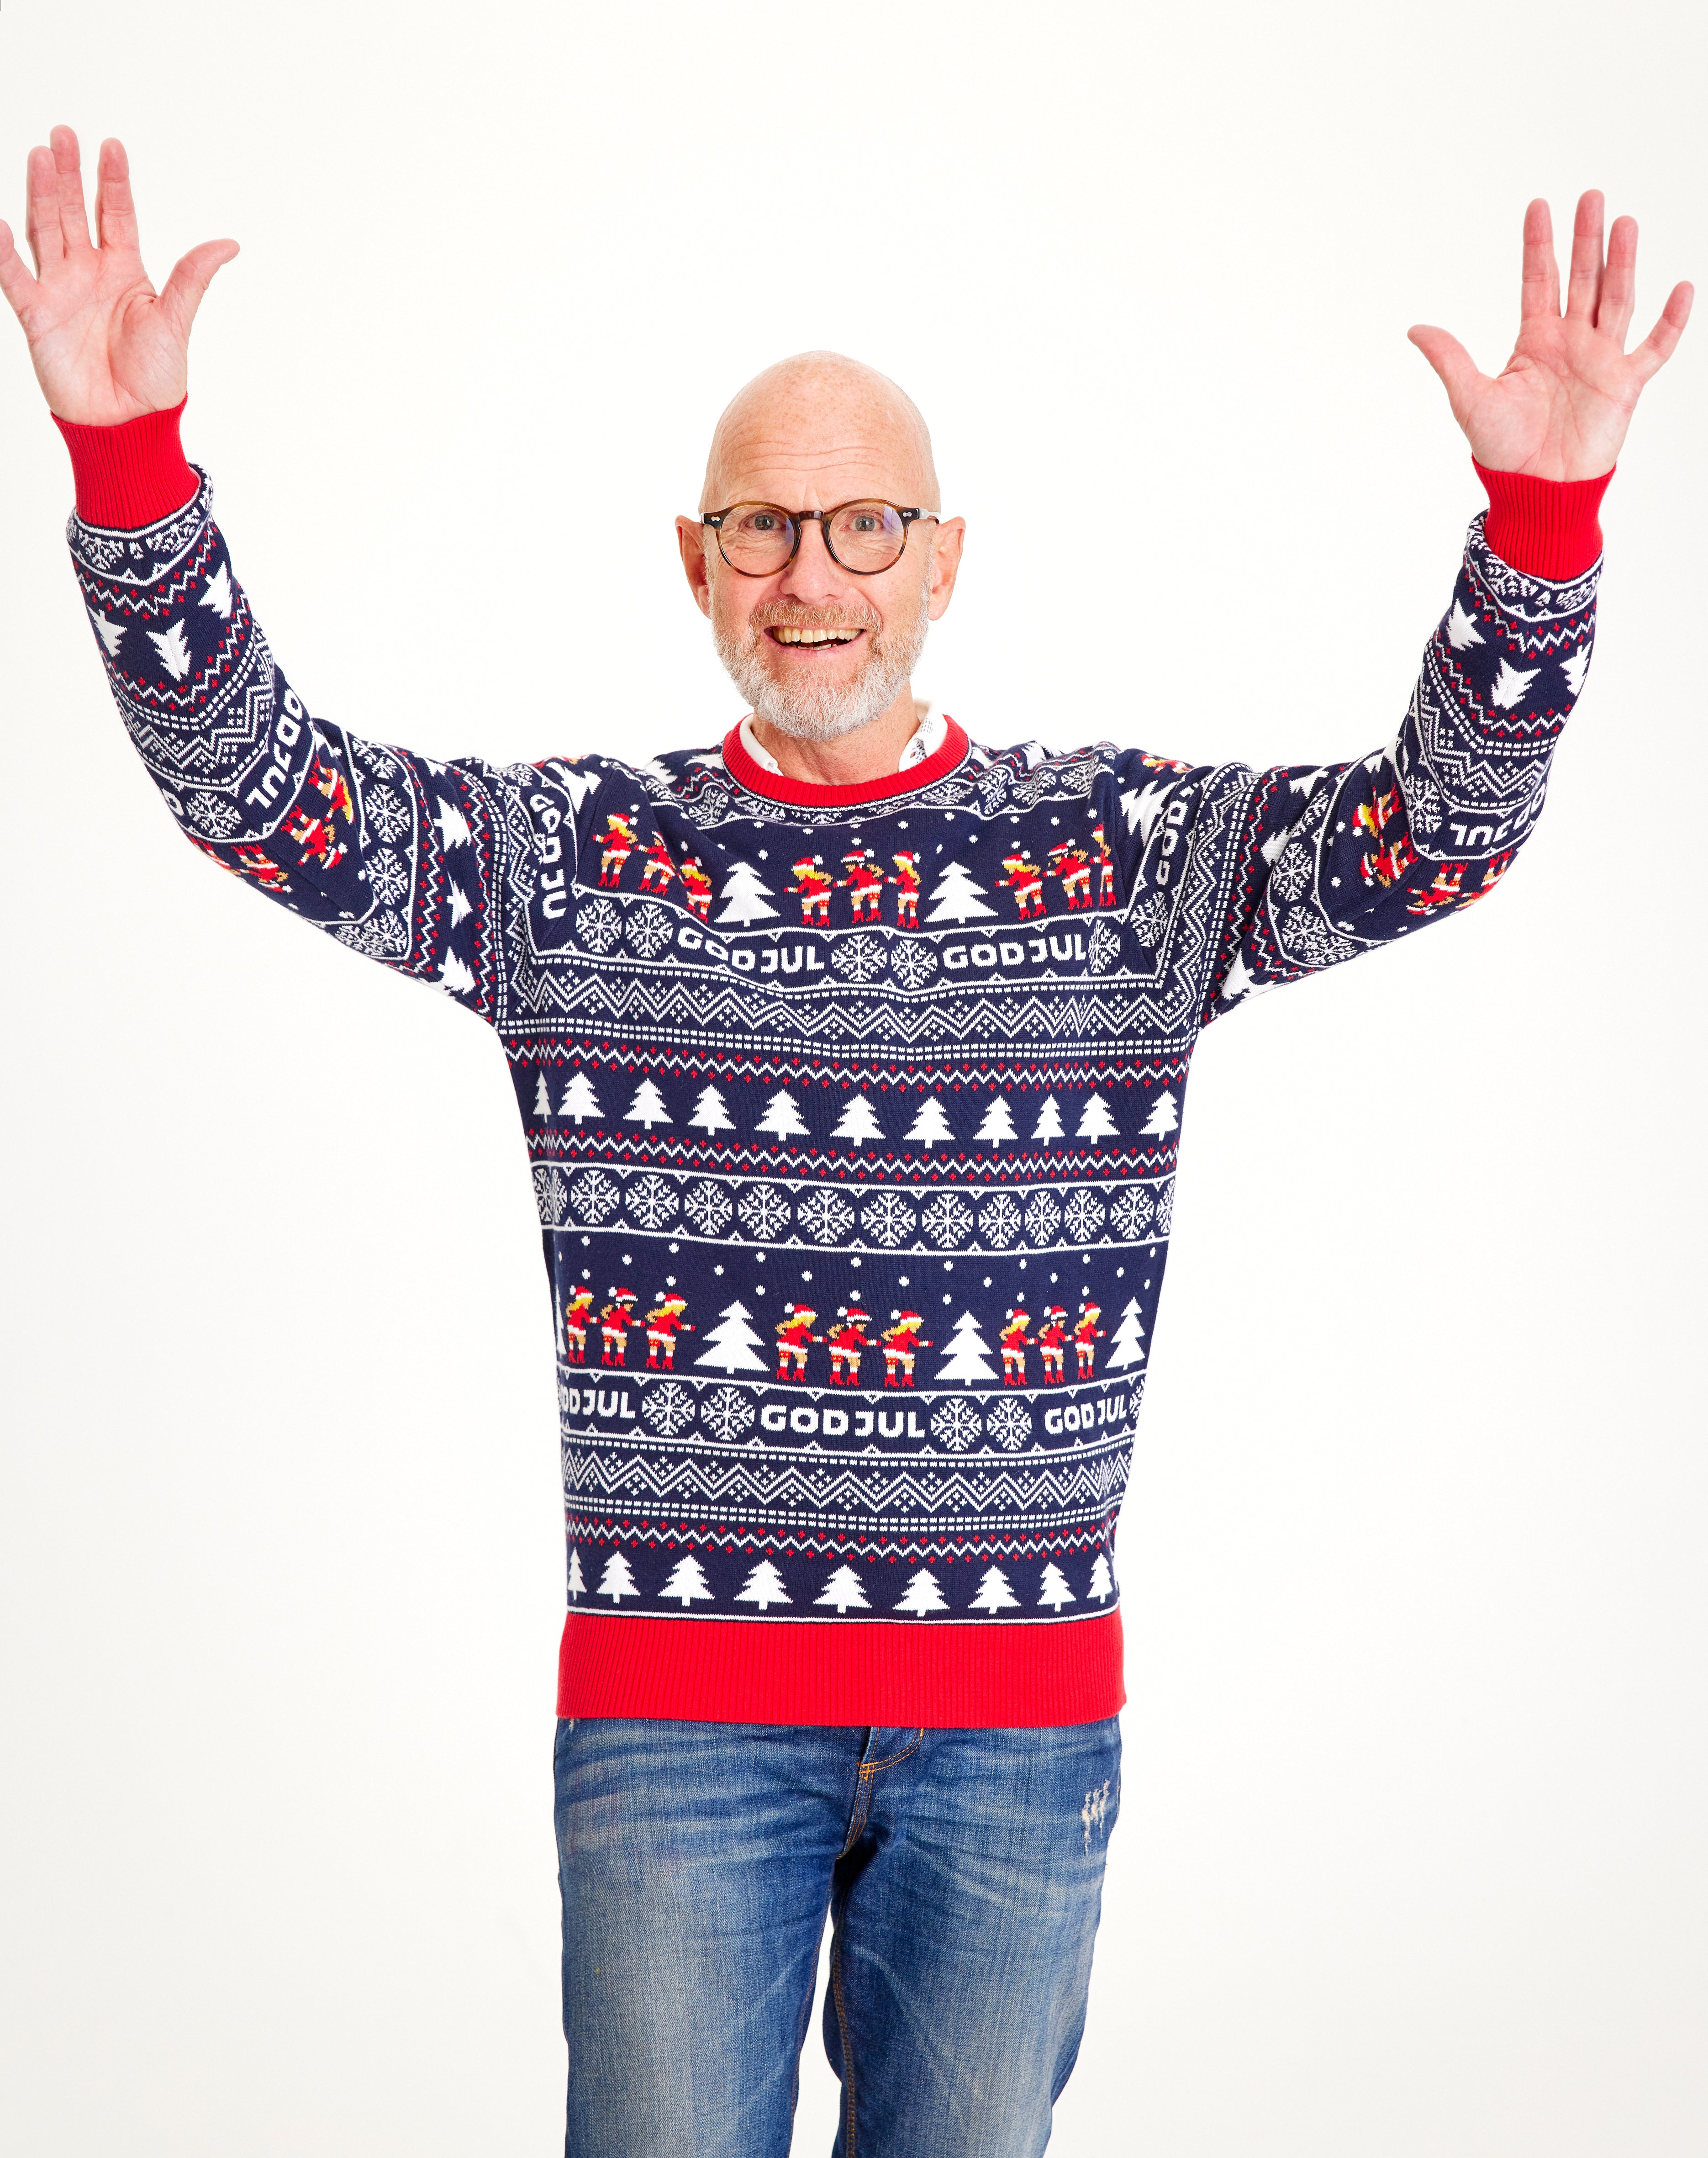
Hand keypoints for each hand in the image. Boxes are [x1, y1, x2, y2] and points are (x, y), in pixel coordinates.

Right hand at [0, 126, 236, 425]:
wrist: (128, 422)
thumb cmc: (156, 379)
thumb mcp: (176, 321)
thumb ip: (193, 277)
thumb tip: (229, 243)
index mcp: (126, 272)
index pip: (117, 215)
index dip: (114, 182)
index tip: (112, 146)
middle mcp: (89, 273)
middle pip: (75, 212)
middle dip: (69, 175)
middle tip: (63, 134)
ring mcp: (60, 290)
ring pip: (46, 231)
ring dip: (42, 195)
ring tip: (40, 156)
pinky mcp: (36, 315)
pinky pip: (14, 276)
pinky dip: (3, 250)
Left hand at [1409, 192, 1691, 480]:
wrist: (1536, 488)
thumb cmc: (1502, 449)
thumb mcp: (1470, 399)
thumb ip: (1450, 359)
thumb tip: (1415, 329)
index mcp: (1535, 341)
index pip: (1539, 281)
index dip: (1539, 246)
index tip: (1538, 206)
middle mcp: (1571, 342)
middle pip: (1583, 279)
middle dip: (1586, 239)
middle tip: (1590, 195)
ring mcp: (1601, 360)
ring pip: (1616, 299)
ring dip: (1622, 262)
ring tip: (1624, 222)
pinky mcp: (1625, 384)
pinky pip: (1655, 347)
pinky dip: (1671, 320)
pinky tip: (1683, 287)